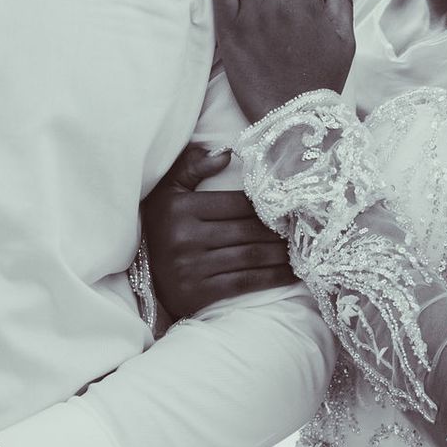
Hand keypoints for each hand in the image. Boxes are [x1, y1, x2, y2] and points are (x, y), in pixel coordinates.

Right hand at [142, 143, 294, 318]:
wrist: (143, 278)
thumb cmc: (161, 226)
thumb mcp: (167, 191)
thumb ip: (191, 165)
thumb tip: (226, 153)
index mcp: (180, 208)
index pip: (236, 203)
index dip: (266, 205)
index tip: (289, 206)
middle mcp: (185, 237)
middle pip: (247, 230)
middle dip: (279, 230)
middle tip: (304, 227)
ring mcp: (192, 267)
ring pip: (251, 256)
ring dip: (281, 253)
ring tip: (301, 248)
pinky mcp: (199, 293)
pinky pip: (246, 282)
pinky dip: (273, 277)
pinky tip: (291, 272)